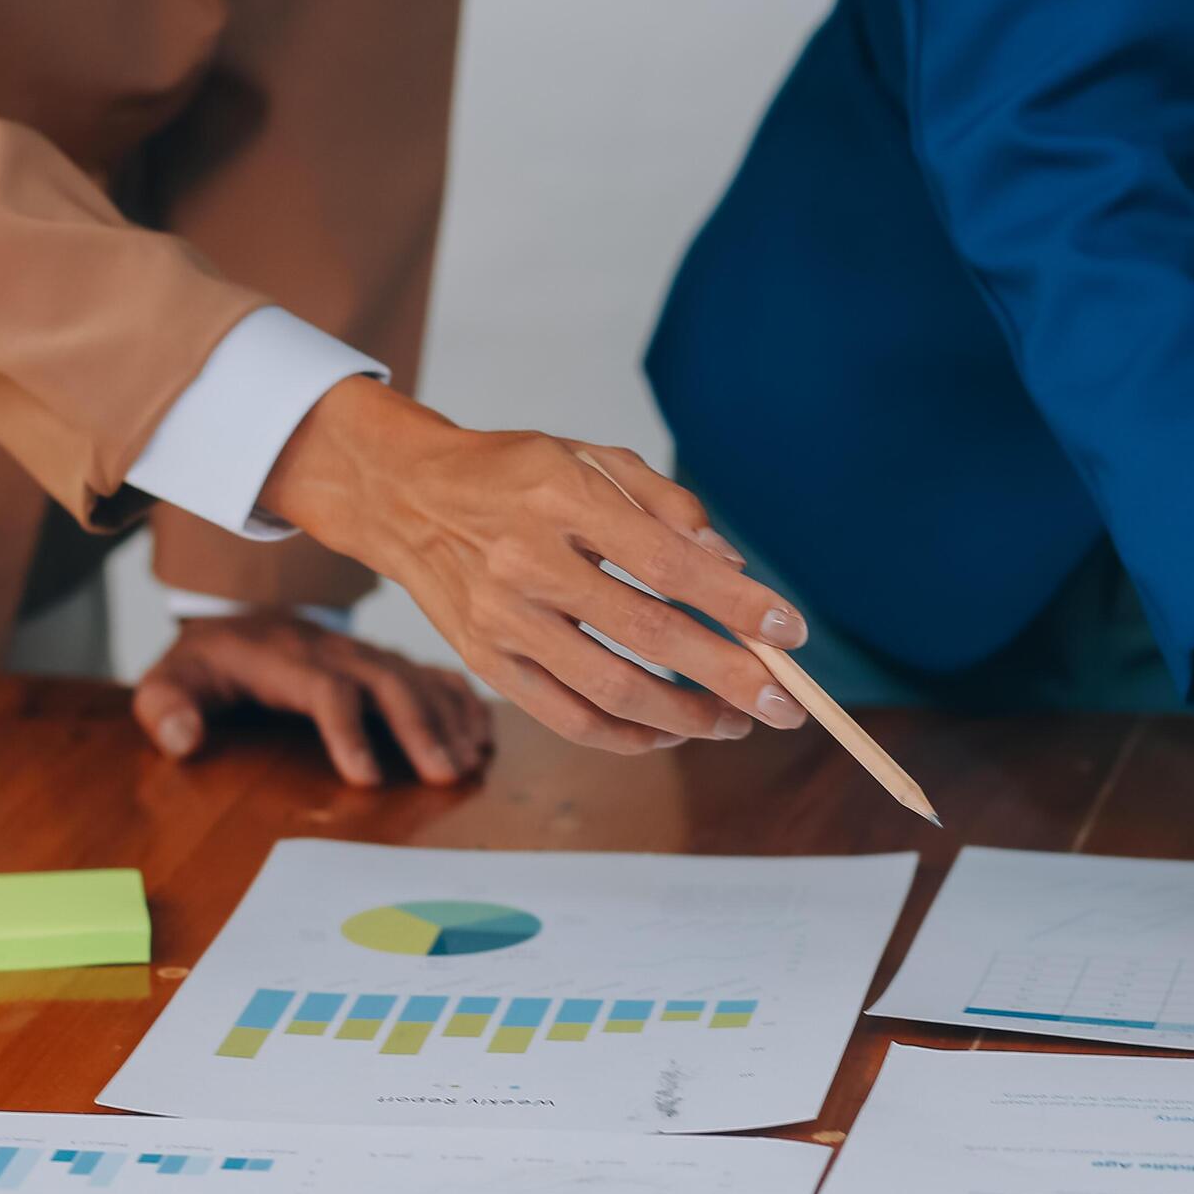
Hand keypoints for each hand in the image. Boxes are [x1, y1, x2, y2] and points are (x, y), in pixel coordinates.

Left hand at [132, 612, 493, 784]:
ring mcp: (367, 654)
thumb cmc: (207, 664)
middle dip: (420, 727)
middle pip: (388, 681)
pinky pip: (435, 675)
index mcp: (285, 658)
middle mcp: (336, 651)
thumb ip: (166, 707)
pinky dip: (463, 703)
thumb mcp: (169, 679)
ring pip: (419, 677)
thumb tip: (183, 738)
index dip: (349, 731)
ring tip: (470, 762)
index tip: (366, 778)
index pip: (326, 688)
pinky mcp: (386, 663)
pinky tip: (482, 738)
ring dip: (449, 718)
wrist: (237, 620)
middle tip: (444, 775)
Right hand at [263, 381, 810, 753]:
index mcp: (561, 497)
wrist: (404, 498)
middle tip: (785, 702)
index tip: (789, 631)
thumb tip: (731, 567)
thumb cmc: (514, 475)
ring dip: (686, 717)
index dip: (734, 602)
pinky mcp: (483, 662)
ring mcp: (500, 619)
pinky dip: (625, 736)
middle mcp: (526, 561)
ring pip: (609, 688)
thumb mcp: (589, 457)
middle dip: (729, 674)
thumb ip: (666, 505)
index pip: (666, 561)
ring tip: (735, 721)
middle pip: (648, 634)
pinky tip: (668, 733)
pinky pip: (565, 718)